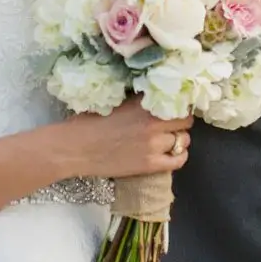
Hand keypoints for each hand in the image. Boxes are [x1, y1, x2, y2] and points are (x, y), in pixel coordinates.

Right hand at [65, 96, 192, 178]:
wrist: (76, 148)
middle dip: (179, 120)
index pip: (177, 101)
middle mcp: (153, 123)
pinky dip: (178, 155)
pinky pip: (178, 160)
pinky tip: (171, 152)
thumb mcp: (117, 101)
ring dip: (178, 138)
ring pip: (183, 140)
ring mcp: (153, 145)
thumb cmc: (90, 121)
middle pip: (185, 120)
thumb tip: (156, 96)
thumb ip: (139, 100)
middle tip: (170, 122)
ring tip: (167, 138)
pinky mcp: (150, 165)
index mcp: (143, 104)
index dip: (177, 104)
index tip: (174, 106)